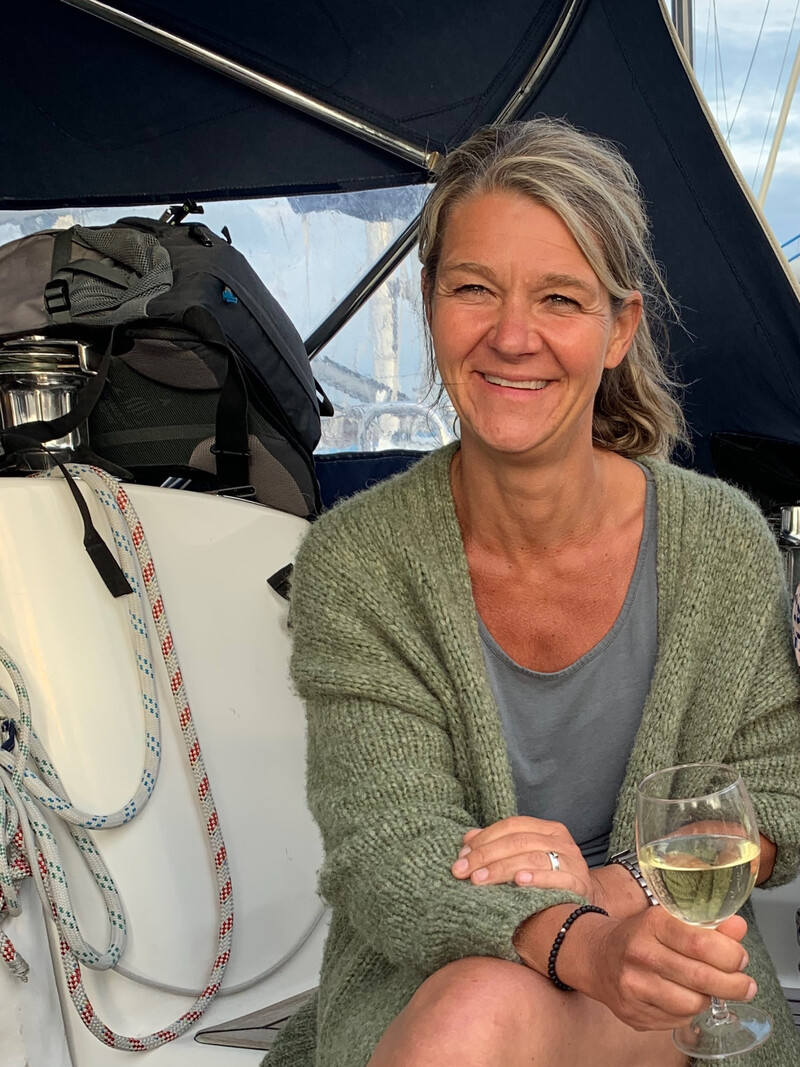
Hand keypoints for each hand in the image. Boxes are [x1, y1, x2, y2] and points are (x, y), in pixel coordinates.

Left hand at [450, 816, 592, 899]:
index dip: (484, 838)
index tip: (461, 856)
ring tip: (478, 880)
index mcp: (547, 829)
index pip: (511, 825)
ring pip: (532, 857)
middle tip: (462, 871)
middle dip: (485, 855)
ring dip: (501, 869)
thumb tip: (467, 838)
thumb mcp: (523, 859)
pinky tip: (518, 882)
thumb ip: (498, 846)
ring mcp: (572, 861)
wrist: (583, 910)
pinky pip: (556, 878)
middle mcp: (561, 841)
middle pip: (518, 841)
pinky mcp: (579, 883)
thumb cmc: (546, 882)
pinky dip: (536, 878)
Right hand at [574, 908, 754, 1031]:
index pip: (700, 942)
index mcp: (651, 923)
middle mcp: (640, 954)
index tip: (741, 958)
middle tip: (745, 985)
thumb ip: (706, 924)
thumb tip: (739, 927)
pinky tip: (682, 996)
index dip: (730, 954)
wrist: (595, 956)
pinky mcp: (634, 1013)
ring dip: (709, 998)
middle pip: (702, 978)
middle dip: (733, 985)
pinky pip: (678, 1019)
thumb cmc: (639, 935)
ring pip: (693, 1004)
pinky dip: (688, 1011)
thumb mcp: (668, 919)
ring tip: (708, 988)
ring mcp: (635, 986)